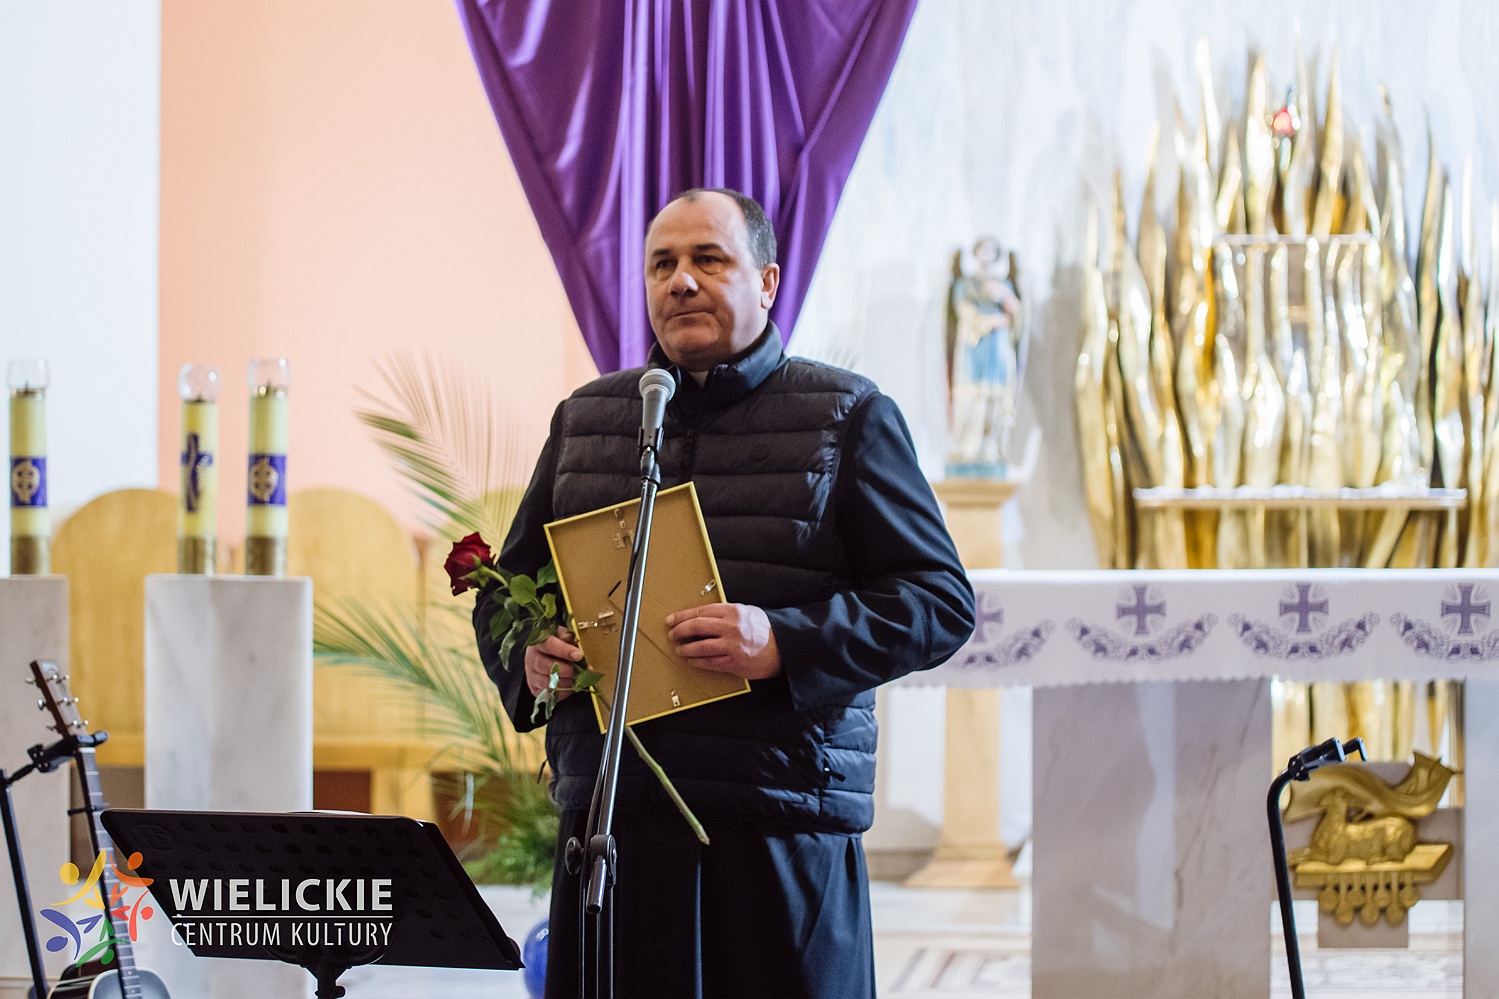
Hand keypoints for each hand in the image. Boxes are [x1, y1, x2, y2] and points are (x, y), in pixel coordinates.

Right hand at [525, 628, 583, 697]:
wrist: (546, 655)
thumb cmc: (557, 644)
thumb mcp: (562, 636)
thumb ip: (567, 637)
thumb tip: (570, 640)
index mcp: (538, 643)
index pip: (549, 645)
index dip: (564, 650)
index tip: (578, 655)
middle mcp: (531, 659)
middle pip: (545, 666)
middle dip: (566, 670)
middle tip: (579, 670)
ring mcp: (531, 675)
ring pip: (546, 683)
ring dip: (565, 683)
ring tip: (577, 679)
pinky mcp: (535, 689)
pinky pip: (548, 695)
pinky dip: (562, 693)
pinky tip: (571, 687)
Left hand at [666, 603, 780, 679]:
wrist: (783, 648)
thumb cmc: (764, 630)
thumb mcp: (746, 612)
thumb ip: (725, 613)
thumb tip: (701, 616)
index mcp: (733, 611)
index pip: (700, 611)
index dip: (682, 616)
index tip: (671, 620)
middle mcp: (731, 627)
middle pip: (696, 627)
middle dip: (680, 631)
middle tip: (672, 634)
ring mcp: (732, 646)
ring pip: (700, 647)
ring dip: (686, 649)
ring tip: (680, 649)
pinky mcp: (733, 662)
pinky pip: (710, 662)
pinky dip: (698, 661)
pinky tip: (692, 660)